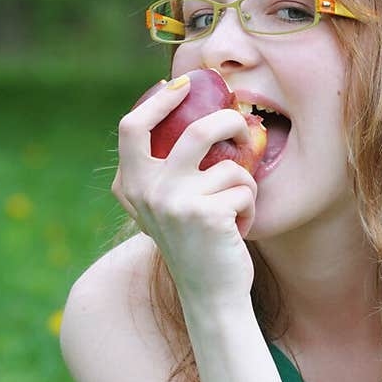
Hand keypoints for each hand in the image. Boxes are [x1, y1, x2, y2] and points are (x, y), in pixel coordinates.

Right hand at [113, 77, 257, 296]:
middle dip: (229, 123)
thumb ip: (163, 173)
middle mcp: (148, 192)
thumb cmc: (196, 246)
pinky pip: (244, 190)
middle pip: (195, 131)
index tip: (182, 86)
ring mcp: (176, 202)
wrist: (210, 295)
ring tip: (238, 206)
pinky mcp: (206, 215)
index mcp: (132, 186)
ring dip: (245, 184)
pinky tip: (238, 231)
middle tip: (243, 129)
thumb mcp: (166, 208)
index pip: (131, 127)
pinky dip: (250, 208)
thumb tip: (189, 115)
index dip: (158, 101)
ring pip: (230, 166)